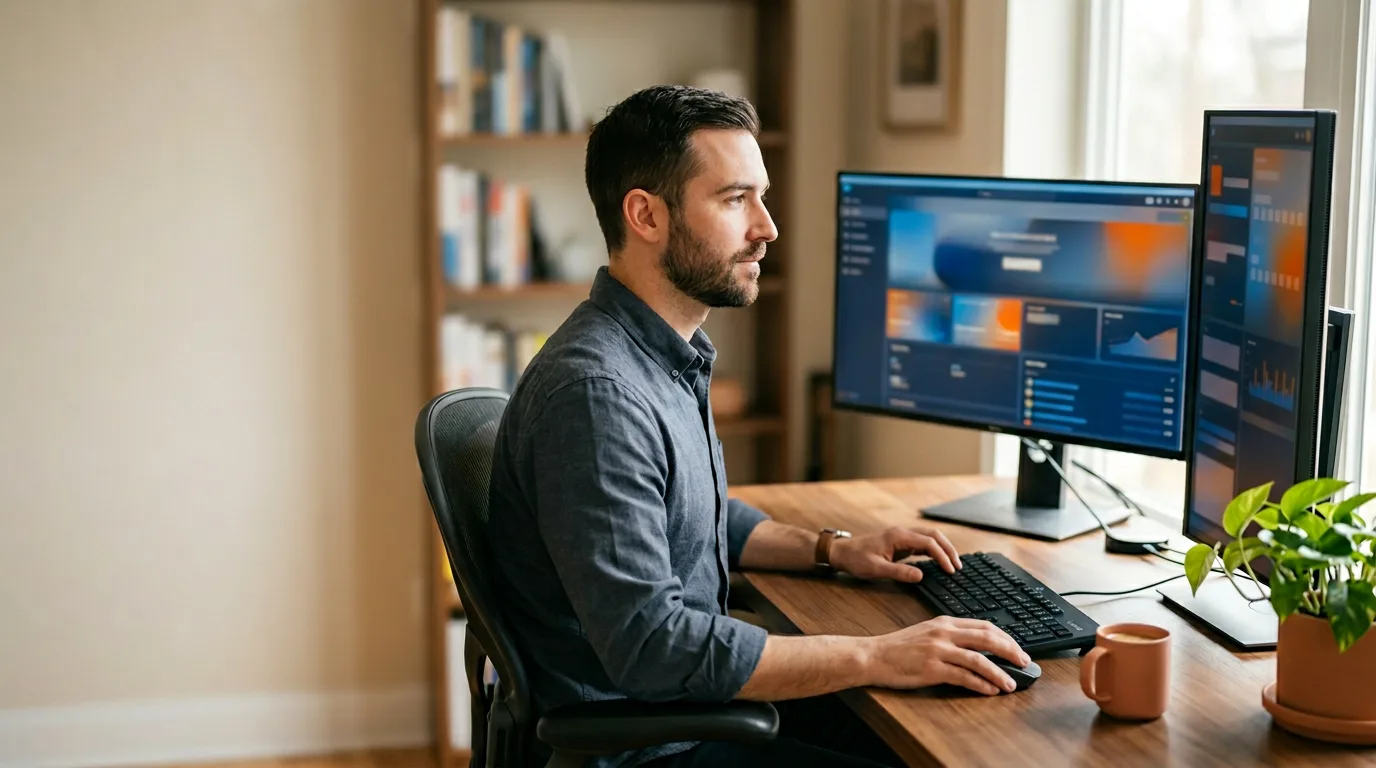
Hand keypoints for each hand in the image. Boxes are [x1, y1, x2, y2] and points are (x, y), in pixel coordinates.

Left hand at [829, 524, 960, 582]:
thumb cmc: (856, 560)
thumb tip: (921, 575)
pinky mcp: (900, 543)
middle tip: (959, 566)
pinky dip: (934, 550)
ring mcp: (901, 537)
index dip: (942, 556)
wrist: (841, 552)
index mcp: (898, 537)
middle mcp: (902, 533)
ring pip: (929, 537)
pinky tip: (939, 561)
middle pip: (933, 535)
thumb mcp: (876, 569)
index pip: (928, 543)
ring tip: (953, 563)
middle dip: (948, 549)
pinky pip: (922, 543)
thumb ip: (899, 572)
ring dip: (943, 548)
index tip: (951, 570)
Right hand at [862, 616, 1029, 694]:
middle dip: (1010, 651)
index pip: (984, 625)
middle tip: (1024, 662)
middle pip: (987, 638)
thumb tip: (977, 647)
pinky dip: (981, 684)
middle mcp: (944, 633)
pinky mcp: (932, 668)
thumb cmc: (899, 647)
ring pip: (979, 659)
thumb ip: (950, 636)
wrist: (874, 655)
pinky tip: (990, 690)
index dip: (1005, 637)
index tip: (1017, 648)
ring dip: (999, 673)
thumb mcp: (927, 632)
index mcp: (944, 622)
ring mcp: (938, 650)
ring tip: (1011, 683)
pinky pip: (964, 677)